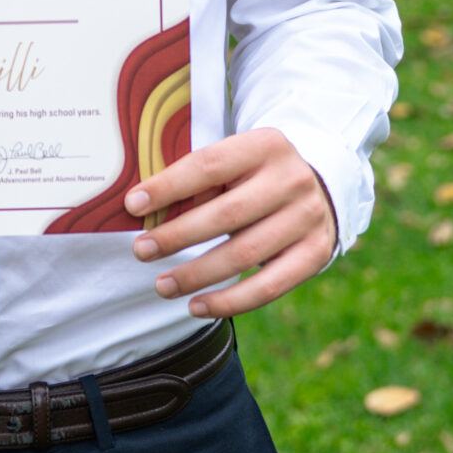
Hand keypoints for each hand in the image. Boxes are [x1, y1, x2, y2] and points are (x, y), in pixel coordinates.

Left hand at [124, 128, 335, 318]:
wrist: (320, 186)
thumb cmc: (256, 175)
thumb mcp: (235, 162)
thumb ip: (198, 183)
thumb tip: (143, 211)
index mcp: (265, 145)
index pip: (209, 166)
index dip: (168, 187)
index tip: (132, 205)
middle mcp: (291, 180)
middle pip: (225, 215)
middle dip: (177, 236)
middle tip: (141, 250)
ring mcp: (307, 218)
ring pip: (243, 254)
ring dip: (196, 274)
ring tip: (162, 285)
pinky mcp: (315, 254)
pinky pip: (267, 287)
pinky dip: (228, 302)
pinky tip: (196, 306)